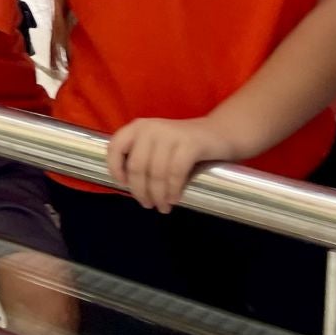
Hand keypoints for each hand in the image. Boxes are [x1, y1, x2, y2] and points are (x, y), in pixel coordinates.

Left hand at [106, 116, 240, 211]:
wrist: (220, 133)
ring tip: (162, 207)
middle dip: (140, 190)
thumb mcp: (157, 146)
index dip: (115, 168)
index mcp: (138, 127)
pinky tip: (174, 199)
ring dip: (158, 195)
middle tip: (148, 205)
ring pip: (156, 172)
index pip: (115, 147)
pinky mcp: (190, 143)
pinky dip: (173, 190)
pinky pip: (175, 172)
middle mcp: (151, 128)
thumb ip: (143, 157)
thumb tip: (131, 186)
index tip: (123, 185)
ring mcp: (170, 134)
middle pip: (136, 166)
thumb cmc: (184, 145)